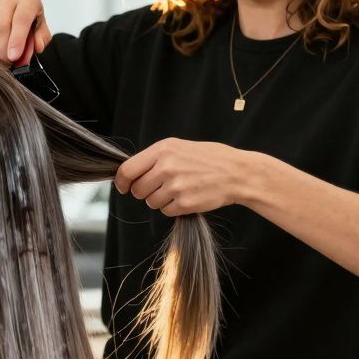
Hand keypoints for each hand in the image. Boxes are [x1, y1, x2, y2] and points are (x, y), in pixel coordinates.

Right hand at [0, 0, 52, 63]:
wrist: (7, 26)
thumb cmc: (27, 29)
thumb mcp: (39, 34)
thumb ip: (41, 39)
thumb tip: (38, 46)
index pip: (21, 17)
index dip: (18, 39)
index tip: (14, 56)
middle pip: (2, 26)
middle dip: (4, 49)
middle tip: (9, 61)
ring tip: (3, 56)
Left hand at [114, 138, 256, 216]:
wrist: (237, 173)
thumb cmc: (209, 159)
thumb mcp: (180, 147)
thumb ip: (155, 158)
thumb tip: (130, 172)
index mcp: (163, 150)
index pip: (127, 170)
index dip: (121, 182)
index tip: (123, 187)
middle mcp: (167, 167)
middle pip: (137, 190)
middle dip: (145, 192)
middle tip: (161, 187)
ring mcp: (176, 186)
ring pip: (151, 202)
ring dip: (161, 200)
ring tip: (179, 190)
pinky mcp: (185, 203)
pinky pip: (166, 211)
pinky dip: (174, 208)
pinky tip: (188, 197)